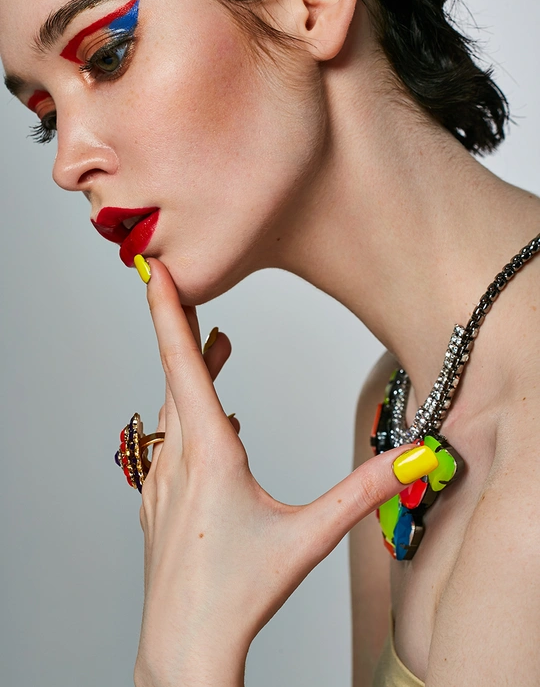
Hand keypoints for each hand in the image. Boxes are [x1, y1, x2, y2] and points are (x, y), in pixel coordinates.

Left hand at [134, 259, 415, 686]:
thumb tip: (406, 462)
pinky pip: (171, 440)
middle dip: (187, 328)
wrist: (183, 646)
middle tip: (195, 289)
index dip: (167, 309)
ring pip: (174, 408)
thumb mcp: (308, 538)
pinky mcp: (157, 501)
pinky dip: (190, 413)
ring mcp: (160, 481)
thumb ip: (359, 495)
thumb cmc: (238, 594)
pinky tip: (216, 423)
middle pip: (176, 376)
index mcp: (209, 454)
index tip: (152, 268)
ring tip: (218, 345)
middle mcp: (177, 459)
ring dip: (194, 372)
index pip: (183, 363)